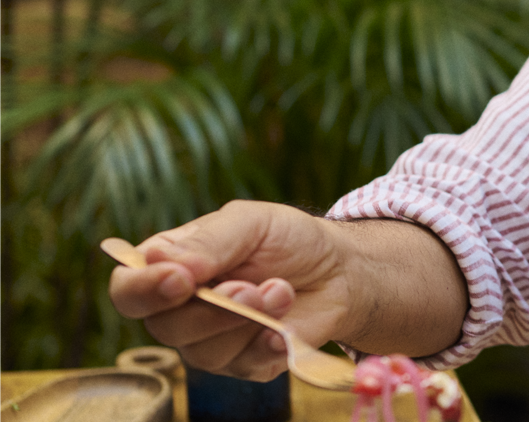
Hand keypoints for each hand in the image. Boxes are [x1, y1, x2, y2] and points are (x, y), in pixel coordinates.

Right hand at [108, 200, 353, 380]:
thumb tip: (167, 264)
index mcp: (168, 266)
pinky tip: (284, 327)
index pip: (129, 289)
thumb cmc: (286, 239)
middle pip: (164, 327)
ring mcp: (209, 340)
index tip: (181, 280)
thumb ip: (208, 241)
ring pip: (201, 352)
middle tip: (249, 287)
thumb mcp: (249, 222)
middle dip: (212, 309)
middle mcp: (180, 309)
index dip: (146, 289)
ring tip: (281, 292)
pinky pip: (242, 367)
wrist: (338, 269)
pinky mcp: (243, 363)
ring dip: (246, 322)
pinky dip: (267, 344)